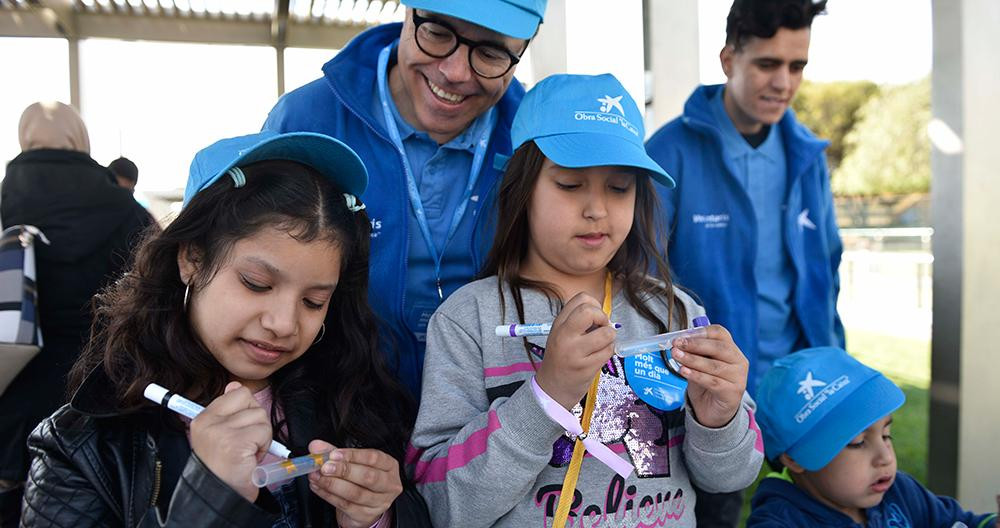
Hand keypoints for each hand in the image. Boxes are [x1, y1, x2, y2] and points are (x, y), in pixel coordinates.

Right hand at [189, 381, 271, 501]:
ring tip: (246, 453)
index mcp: (203, 418)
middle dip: (256, 423)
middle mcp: (209, 422)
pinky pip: (264, 432)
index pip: (236, 393)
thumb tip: (235, 385)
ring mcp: (221, 432)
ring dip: (261, 437)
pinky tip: (249, 458)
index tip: (241, 429)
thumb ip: (229, 411)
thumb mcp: (221, 436)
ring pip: (261, 417)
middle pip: (252, 402)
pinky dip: (263, 446)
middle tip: (245, 444)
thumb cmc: (223, 469)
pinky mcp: (236, 443)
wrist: (219, 496)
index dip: (246, 411)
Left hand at [307, 440, 402, 527]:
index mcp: (389, 466)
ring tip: (317, 477)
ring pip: (355, 493)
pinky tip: (319, 488)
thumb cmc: (361, 480)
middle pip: (368, 477)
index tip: (334, 454)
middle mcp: (389, 484)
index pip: (374, 458)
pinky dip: (329, 495)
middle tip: (325, 467)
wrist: (363, 506)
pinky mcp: (366, 515)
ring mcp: (379, 502)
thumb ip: (334, 452)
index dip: (353, 456)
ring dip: (332, 484)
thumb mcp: (352, 462)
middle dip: (344, 471)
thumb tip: (316, 446)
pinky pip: (345, 505)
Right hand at [535, 292, 616, 409]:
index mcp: (559, 324)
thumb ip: (577, 322)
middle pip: (590, 310)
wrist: (551, 389)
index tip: (594, 318)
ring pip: (606, 333)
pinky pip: (608, 351)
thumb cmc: (561, 359)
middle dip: (603, 317)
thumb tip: (603, 315)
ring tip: (602, 344)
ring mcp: (575, 352)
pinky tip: (599, 356)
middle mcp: (564, 336)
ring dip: (610, 337)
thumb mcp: (561, 335)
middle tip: (601, 328)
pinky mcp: (586, 367)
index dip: (595, 305)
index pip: (581, 298)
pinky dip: (609, 351)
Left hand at [672, 325, 747, 427]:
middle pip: (719, 347)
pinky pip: (713, 382)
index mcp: (731, 349)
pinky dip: (697, 375)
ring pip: (714, 365)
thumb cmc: (705, 384)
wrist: (712, 411)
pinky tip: (684, 371)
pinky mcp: (733, 393)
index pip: (720, 333)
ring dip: (692, 359)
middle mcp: (739, 361)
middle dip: (695, 345)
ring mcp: (739, 377)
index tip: (682, 335)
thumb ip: (693, 354)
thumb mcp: (698, 365)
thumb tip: (679, 342)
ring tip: (676, 356)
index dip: (701, 332)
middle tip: (677, 344)